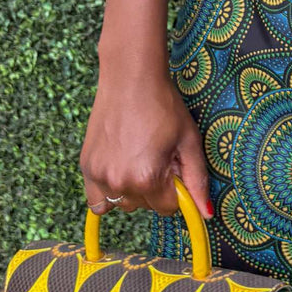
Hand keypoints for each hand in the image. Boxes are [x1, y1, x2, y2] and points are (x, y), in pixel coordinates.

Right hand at [80, 66, 212, 225]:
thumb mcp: (189, 140)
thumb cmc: (163, 105)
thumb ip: (197, 180)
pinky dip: (108, 190)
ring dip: (131, 190)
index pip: (168, 208)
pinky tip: (119, 165)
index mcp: (147, 178)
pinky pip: (96, 198)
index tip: (173, 165)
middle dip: (154, 187)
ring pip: (121, 203)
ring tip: (136, 157)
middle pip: (144, 206)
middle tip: (156, 154)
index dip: (176, 189)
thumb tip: (205, 213)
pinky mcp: (85, 167)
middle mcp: (119, 182)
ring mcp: (98, 176)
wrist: (130, 78)